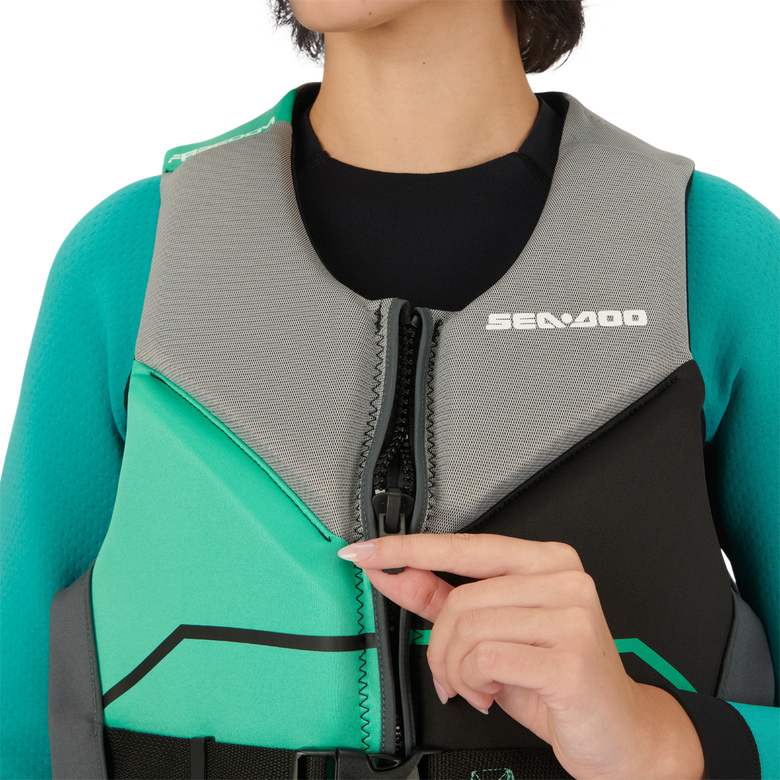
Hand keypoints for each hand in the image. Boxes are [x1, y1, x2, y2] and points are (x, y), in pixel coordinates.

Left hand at [338, 533, 704, 779]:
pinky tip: (490, 694)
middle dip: (440, 647)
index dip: (406, 549)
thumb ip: (443, 600)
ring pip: (468, 629)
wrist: (618, 732)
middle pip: (460, 599)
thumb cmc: (557, 678)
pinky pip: (485, 659)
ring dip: (455, 670)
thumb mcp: (493, 635)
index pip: (463, 545)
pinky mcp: (569, 657)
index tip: (363, 551)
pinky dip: (473, 683)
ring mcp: (571, 615)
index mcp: (546, 561)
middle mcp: (563, 578)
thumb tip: (394, 572)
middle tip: (452, 674)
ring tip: (475, 685)